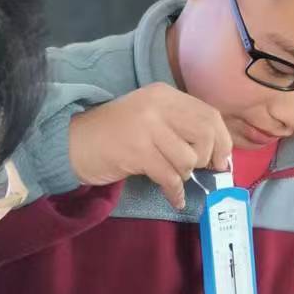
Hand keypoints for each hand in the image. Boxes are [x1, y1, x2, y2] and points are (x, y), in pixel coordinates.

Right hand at [68, 84, 232, 211]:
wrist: (71, 143)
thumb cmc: (114, 135)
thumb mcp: (151, 119)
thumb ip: (181, 127)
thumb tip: (220, 154)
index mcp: (164, 94)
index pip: (209, 115)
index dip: (222, 141)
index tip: (220, 160)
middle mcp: (157, 105)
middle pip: (205, 133)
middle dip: (208, 158)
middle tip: (198, 170)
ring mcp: (146, 127)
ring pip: (188, 158)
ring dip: (184, 174)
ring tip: (171, 177)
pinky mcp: (136, 151)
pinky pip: (169, 177)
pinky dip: (175, 192)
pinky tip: (175, 198)